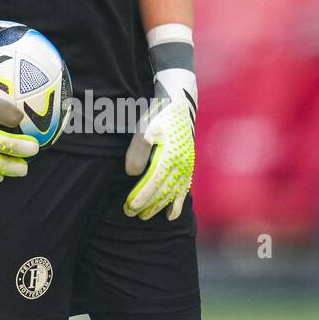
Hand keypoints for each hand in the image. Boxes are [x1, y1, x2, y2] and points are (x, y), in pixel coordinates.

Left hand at [123, 85, 195, 220]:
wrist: (180, 102)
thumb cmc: (159, 114)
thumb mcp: (144, 130)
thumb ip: (137, 153)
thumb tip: (132, 175)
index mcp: (170, 157)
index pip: (153, 183)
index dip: (142, 197)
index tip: (129, 207)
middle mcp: (181, 164)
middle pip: (163, 191)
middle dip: (147, 205)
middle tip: (131, 214)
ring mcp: (187, 166)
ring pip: (173, 193)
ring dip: (159, 207)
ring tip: (146, 217)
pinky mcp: (188, 165)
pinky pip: (184, 189)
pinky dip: (177, 203)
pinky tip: (171, 215)